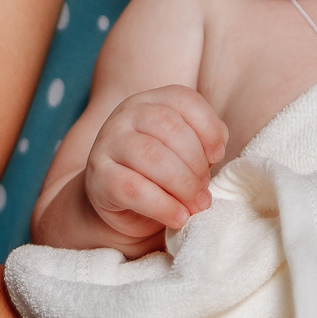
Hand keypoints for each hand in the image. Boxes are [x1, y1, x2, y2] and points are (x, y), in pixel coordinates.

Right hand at [84, 87, 228, 243]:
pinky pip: (133, 188)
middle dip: (196, 163)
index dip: (208, 128)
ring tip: (196, 205)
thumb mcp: (184, 152)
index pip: (185, 100)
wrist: (116, 201)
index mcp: (152, 101)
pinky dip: (163, 206)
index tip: (217, 156)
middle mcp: (127, 114)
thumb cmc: (159, 173)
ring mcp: (108, 142)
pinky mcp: (98, 176)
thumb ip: (203, 144)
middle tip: (204, 191)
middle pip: (170, 127)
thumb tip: (215, 154)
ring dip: (183, 185)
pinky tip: (178, 217)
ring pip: (152, 155)